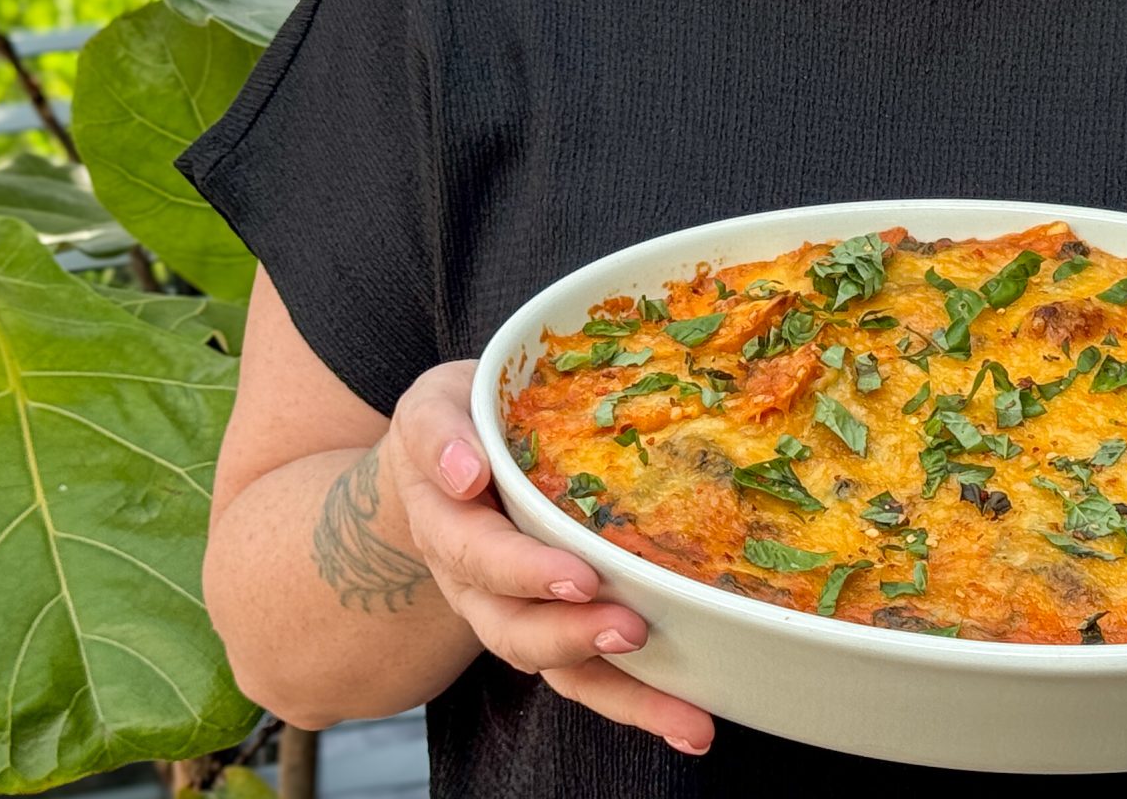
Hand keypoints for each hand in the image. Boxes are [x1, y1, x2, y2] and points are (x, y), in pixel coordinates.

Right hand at [379, 359, 715, 757]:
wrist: (442, 464)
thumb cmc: (457, 421)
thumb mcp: (435, 404)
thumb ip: (443, 429)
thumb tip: (466, 470)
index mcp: (445, 520)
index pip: (477, 551)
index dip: (524, 570)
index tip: (577, 577)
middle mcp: (473, 580)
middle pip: (511, 626)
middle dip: (572, 635)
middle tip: (630, 629)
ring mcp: (511, 611)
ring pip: (555, 666)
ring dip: (619, 693)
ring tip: (684, 712)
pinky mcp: (551, 626)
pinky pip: (587, 674)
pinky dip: (637, 703)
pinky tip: (691, 722)